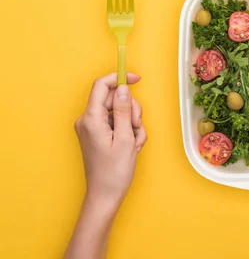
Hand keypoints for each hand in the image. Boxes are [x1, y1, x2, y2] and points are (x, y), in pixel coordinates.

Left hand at [74, 72, 147, 210]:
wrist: (105, 195)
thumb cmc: (114, 171)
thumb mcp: (125, 137)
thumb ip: (122, 110)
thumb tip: (122, 88)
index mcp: (91, 118)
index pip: (102, 86)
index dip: (119, 78)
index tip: (137, 79)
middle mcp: (87, 120)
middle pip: (113, 98)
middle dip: (131, 109)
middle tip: (137, 127)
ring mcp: (91, 127)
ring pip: (118, 111)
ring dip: (132, 123)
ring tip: (134, 142)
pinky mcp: (97, 134)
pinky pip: (115, 122)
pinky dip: (128, 131)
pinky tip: (131, 146)